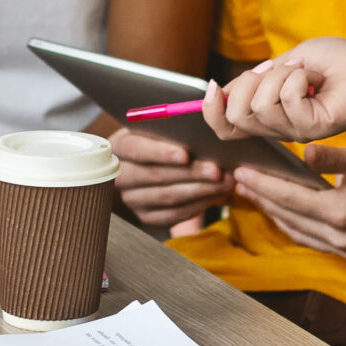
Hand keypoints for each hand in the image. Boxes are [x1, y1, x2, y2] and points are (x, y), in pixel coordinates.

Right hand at [109, 127, 231, 232]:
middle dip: (191, 173)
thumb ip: (171, 128)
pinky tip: (216, 195)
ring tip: (225, 182)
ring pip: (168, 197)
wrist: (148, 165)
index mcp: (120, 147)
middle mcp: (122, 175)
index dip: (160, 153)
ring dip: (201, 190)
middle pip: (155, 176)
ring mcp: (133, 199)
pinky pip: (175, 215)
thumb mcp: (158, 129)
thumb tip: (199, 129)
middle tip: (217, 170)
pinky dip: (199, 205)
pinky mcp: (148, 217)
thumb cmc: (159, 140)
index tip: (186, 154)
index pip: (136, 149)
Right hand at [202, 38, 345, 145]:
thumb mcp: (284, 63)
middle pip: (234, 116)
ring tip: (305, 73)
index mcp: (268, 114)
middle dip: (248, 82)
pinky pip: (287, 100)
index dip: (210, 110)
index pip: (225, 127)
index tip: (212, 87)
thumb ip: (254, 79)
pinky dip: (298, 78)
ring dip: (280, 76)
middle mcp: (278, 128)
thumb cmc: (335, 60)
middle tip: (279, 71)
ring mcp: (295, 131)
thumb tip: (219, 90)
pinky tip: (316, 79)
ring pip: (258, 106)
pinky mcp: (313, 128)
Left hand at [237, 142, 345, 259]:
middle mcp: (343, 239)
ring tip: (254, 193)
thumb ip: (334, 157)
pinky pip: (313, 240)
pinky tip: (284, 210)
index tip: (240, 172)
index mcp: (344, 214)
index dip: (262, 184)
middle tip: (238, 180)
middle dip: (261, 198)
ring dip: (274, 213)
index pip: (290, 198)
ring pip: (298, 232)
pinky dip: (294, 225)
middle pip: (288, 218)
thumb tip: (301, 152)